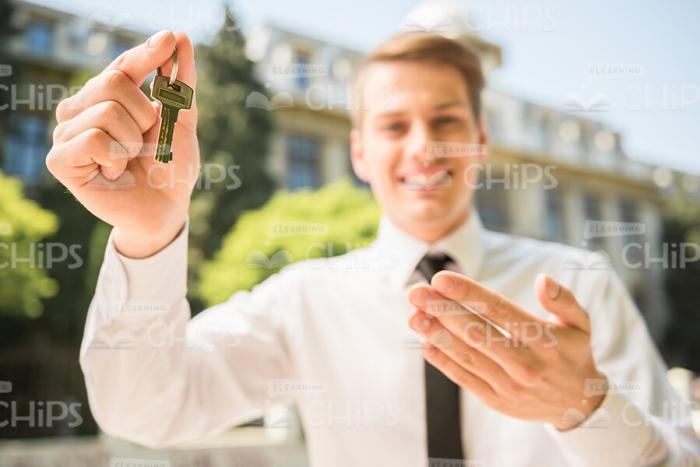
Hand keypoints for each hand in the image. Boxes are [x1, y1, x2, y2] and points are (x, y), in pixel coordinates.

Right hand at [46, 30, 198, 257]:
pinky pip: (95, 138)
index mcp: (104, 98)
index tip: (171, 38)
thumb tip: (181, 37)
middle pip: (113, 82)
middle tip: (146, 142)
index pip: (123, 66)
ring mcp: (66, 134)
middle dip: (146, 115)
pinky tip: (114, 173)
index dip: (146, 54)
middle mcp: (79, 111)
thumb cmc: (170, 166)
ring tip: (130, 161)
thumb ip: (180, 82)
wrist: (166, 210)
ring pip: (107, 111)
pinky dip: (117, 158)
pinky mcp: (60, 160)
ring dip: (134, 142)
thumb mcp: (180, 120)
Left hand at [408, 271, 607, 430]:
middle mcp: (525, 365)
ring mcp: (509, 386)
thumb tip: (543, 280)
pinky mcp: (497, 401)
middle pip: (477, 333)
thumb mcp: (580, 324)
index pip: (500, 312)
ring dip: (436, 335)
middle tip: (416, 293)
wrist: (577, 404)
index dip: (468, 294)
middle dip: (443, 311)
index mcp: (544, 341)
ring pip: (467, 356)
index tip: (441, 279)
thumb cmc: (572, 353)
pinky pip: (465, 379)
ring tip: (414, 316)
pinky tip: (424, 343)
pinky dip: (443, 362)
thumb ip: (564, 300)